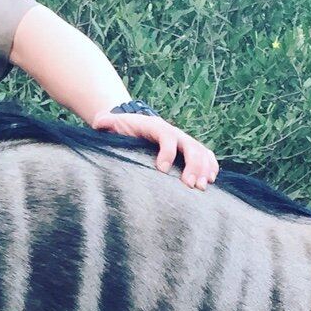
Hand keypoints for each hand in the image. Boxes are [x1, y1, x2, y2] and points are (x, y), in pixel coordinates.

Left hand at [90, 109, 218, 189]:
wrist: (136, 125)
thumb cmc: (123, 129)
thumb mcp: (112, 123)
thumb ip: (106, 122)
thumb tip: (98, 123)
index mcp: (157, 127)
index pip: (167, 136)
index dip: (167, 152)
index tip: (162, 170)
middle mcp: (175, 134)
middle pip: (191, 146)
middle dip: (193, 165)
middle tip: (190, 185)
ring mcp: (185, 142)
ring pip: (202, 152)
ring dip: (205, 169)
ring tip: (202, 188)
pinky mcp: (191, 152)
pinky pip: (207, 157)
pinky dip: (211, 167)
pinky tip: (210, 181)